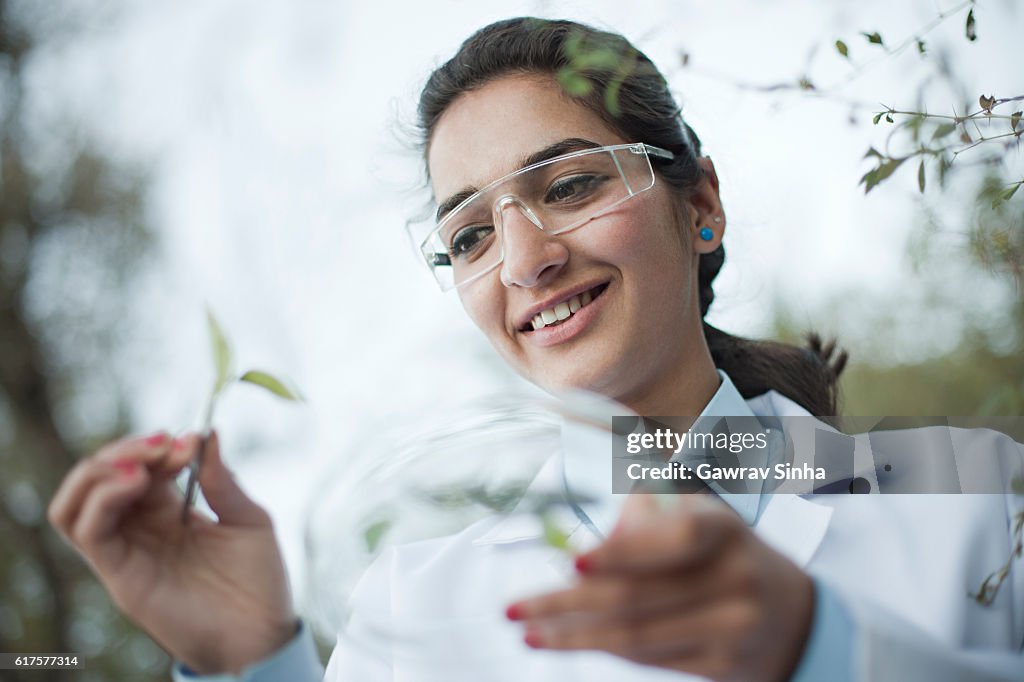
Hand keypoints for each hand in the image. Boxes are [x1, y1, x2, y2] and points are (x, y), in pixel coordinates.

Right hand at [48, 431, 296, 673]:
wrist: (261, 634)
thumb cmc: (258, 581)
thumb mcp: (248, 520)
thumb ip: (222, 480)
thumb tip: (207, 432)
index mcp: (168, 511)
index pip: (140, 465)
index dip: (158, 446)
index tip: (189, 441)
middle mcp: (139, 529)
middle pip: (100, 477)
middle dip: (127, 449)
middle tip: (165, 443)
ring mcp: (126, 551)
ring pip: (76, 502)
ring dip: (102, 468)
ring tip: (143, 462)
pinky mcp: (119, 575)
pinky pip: (87, 531)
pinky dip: (103, 497)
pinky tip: (138, 482)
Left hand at [507, 494, 814, 681]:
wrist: (791, 615)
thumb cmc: (721, 552)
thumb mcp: (697, 517)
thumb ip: (644, 512)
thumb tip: (581, 520)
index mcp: (724, 529)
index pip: (675, 538)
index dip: (624, 551)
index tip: (573, 562)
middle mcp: (736, 578)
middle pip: (639, 597)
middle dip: (567, 603)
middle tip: (516, 606)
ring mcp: (733, 628)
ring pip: (636, 636)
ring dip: (572, 635)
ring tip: (527, 628)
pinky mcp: (722, 666)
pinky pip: (648, 659)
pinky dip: (601, 649)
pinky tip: (565, 640)